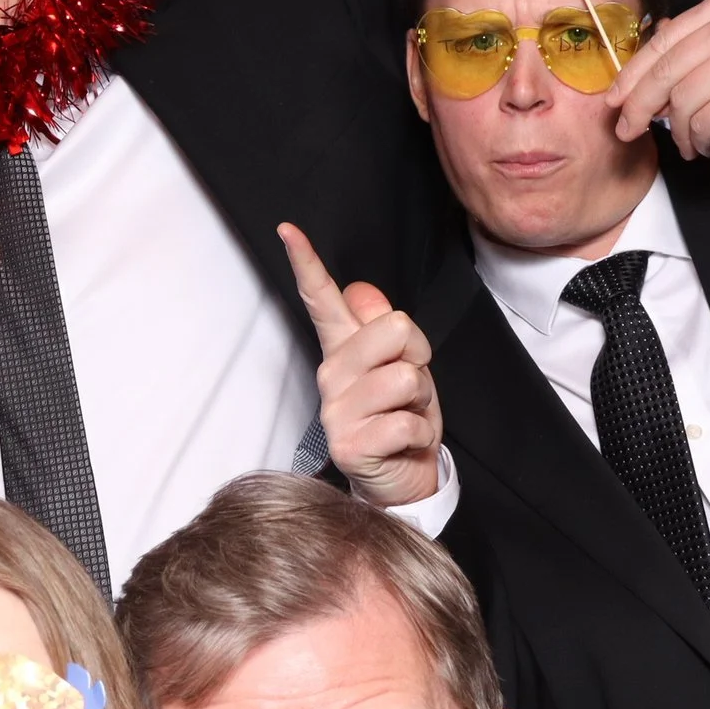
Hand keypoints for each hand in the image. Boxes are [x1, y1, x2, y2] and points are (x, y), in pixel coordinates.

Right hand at [280, 223, 442, 507]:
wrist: (403, 478)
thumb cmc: (402, 416)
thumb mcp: (402, 364)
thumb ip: (383, 328)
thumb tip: (360, 291)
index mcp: (342, 348)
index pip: (321, 298)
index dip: (306, 262)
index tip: (288, 230)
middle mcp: (331, 374)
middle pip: (392, 328)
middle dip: (419, 355)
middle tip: (411, 387)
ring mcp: (335, 411)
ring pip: (405, 377)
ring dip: (422, 402)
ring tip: (406, 416)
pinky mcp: (348, 445)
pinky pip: (406, 422)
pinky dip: (419, 435)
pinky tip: (402, 444)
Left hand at [608, 0, 709, 161]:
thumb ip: (699, 43)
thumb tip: (644, 58)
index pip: (661, 42)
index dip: (630, 76)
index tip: (613, 101)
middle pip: (662, 72)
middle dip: (637, 107)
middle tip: (628, 131)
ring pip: (680, 102)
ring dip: (680, 132)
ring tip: (693, 144)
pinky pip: (702, 124)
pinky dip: (701, 142)